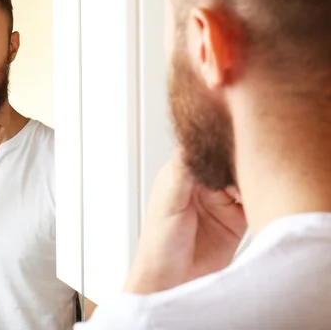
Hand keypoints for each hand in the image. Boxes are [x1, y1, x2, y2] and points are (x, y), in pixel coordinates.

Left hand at [124, 149, 246, 293]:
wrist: (171, 281)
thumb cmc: (159, 243)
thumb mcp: (168, 199)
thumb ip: (183, 169)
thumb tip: (195, 139)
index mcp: (183, 172)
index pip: (207, 147)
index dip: (221, 141)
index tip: (235, 140)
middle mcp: (203, 183)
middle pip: (230, 160)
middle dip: (241, 160)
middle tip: (249, 164)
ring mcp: (222, 200)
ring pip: (245, 178)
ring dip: (252, 179)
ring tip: (252, 185)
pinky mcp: (238, 218)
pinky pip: (255, 201)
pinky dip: (261, 198)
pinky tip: (259, 200)